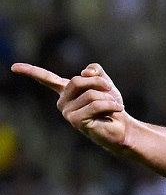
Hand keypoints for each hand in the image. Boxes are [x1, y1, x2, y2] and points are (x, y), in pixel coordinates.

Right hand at [11, 62, 128, 151]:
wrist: (122, 126)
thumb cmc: (111, 106)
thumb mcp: (105, 84)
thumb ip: (95, 72)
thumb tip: (83, 72)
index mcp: (66, 91)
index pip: (47, 79)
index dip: (31, 71)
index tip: (13, 67)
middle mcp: (62, 101)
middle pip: (78, 80)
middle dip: (99, 83)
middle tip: (110, 90)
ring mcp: (67, 112)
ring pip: (90, 93)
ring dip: (108, 97)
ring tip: (113, 105)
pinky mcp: (75, 121)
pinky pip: (96, 105)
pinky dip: (111, 105)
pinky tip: (116, 110)